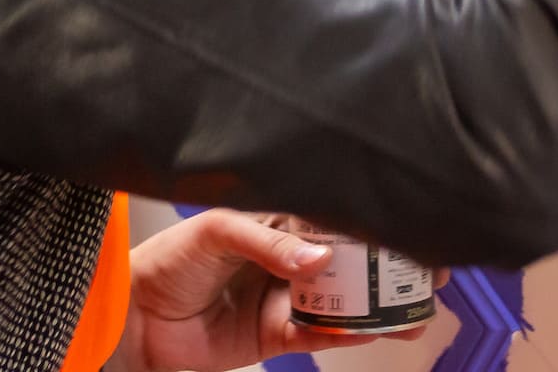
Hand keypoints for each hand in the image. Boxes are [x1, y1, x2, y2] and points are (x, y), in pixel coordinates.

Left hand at [113, 210, 432, 371]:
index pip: (331, 220)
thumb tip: (319, 256)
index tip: (404, 228)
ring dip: (375, 305)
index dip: (368, 225)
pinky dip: (345, 333)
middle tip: (425, 272)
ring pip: (341, 302)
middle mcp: (285, 260)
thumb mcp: (218, 232)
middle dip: (386, 268)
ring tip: (411, 308)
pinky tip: (369, 328)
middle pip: (346, 263)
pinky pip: (318, 334)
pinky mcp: (274, 336)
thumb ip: (269, 243)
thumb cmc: (166, 260)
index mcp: (275, 222)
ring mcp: (282, 299)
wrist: (132, 317)